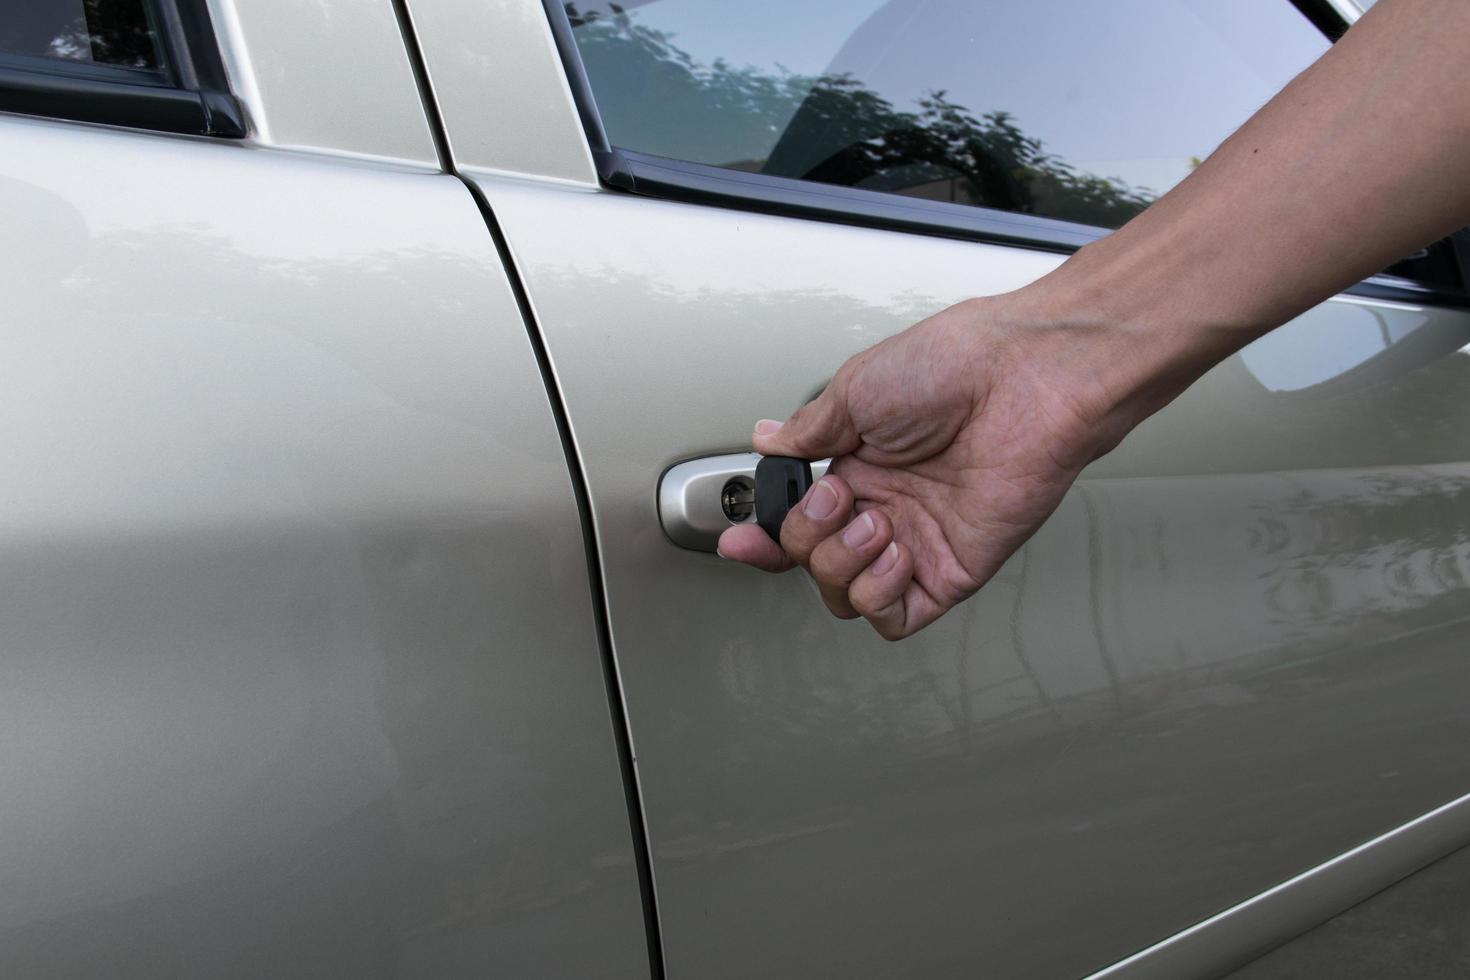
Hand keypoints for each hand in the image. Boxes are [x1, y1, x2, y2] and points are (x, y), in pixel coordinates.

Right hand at [718, 293, 1144, 638]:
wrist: (1026, 375)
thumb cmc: (956, 364)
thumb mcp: (856, 388)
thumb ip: (808, 432)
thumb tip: (766, 442)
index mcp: (858, 464)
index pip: (796, 522)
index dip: (762, 540)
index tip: (740, 541)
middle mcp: (885, 505)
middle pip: (811, 562)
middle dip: (807, 537)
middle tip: (838, 495)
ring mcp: (918, 540)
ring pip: (846, 596)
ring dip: (841, 565)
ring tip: (876, 520)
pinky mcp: (953, 568)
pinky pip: (896, 616)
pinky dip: (879, 593)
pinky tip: (894, 550)